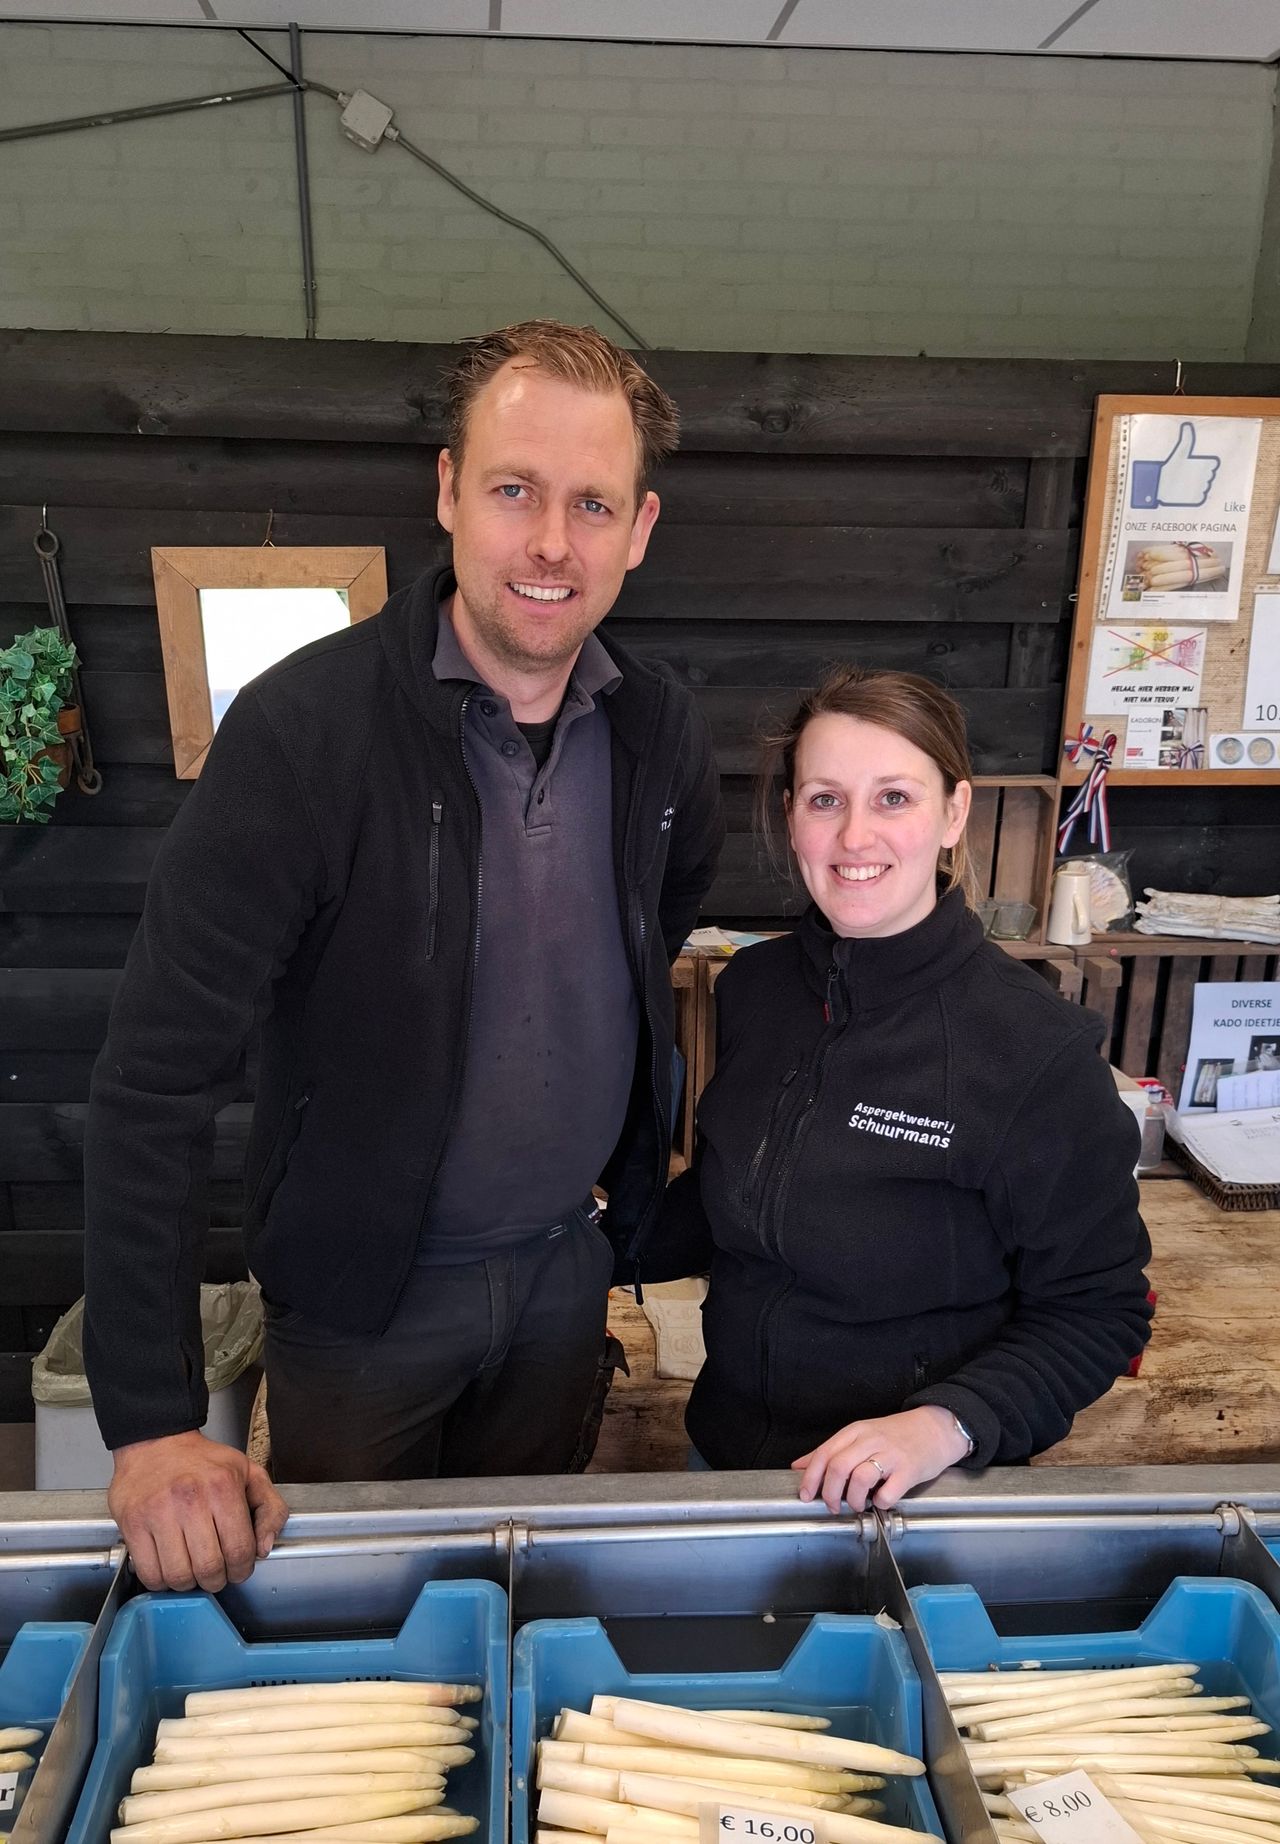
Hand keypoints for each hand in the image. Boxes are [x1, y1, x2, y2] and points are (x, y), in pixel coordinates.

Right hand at [108, 1430, 288, 1591]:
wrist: (156, 1442)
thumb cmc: (201, 1461)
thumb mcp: (248, 1472)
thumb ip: (270, 1508)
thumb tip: (265, 1547)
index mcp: (222, 1487)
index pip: (240, 1550)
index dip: (242, 1569)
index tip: (238, 1569)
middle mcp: (190, 1500)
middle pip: (209, 1568)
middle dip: (217, 1579)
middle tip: (216, 1573)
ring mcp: (158, 1513)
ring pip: (179, 1576)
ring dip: (189, 1583)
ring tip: (192, 1569)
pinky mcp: (133, 1524)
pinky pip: (150, 1573)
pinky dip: (162, 1580)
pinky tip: (169, 1566)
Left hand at [791, 1406, 970, 1513]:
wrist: (936, 1427)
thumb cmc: (897, 1434)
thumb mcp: (861, 1435)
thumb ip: (831, 1450)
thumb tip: (800, 1465)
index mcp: (856, 1432)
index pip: (824, 1454)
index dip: (811, 1478)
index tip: (806, 1495)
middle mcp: (871, 1440)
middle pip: (839, 1467)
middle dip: (830, 1493)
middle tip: (832, 1506)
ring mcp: (891, 1455)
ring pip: (860, 1479)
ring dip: (854, 1500)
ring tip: (858, 1505)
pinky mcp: (909, 1470)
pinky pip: (888, 1493)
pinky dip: (880, 1503)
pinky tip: (881, 1501)